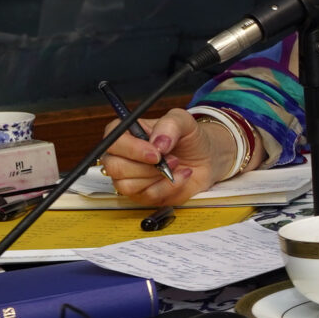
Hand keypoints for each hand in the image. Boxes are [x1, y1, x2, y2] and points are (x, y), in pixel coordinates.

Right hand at [100, 109, 219, 206]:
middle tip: (171, 159)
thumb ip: (170, 124)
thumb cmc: (189, 138)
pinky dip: (168, 187)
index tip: (155, 153)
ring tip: (176, 165)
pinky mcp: (142, 194)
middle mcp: (122, 156)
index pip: (112, 141)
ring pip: (127, 185)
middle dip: (146, 167)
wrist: (205, 158)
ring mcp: (130, 177)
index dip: (131, 149)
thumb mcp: (184, 121)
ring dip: (157, 177)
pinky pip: (147, 196)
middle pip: (114, 167)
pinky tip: (180, 176)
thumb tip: (158, 143)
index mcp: (126, 133)